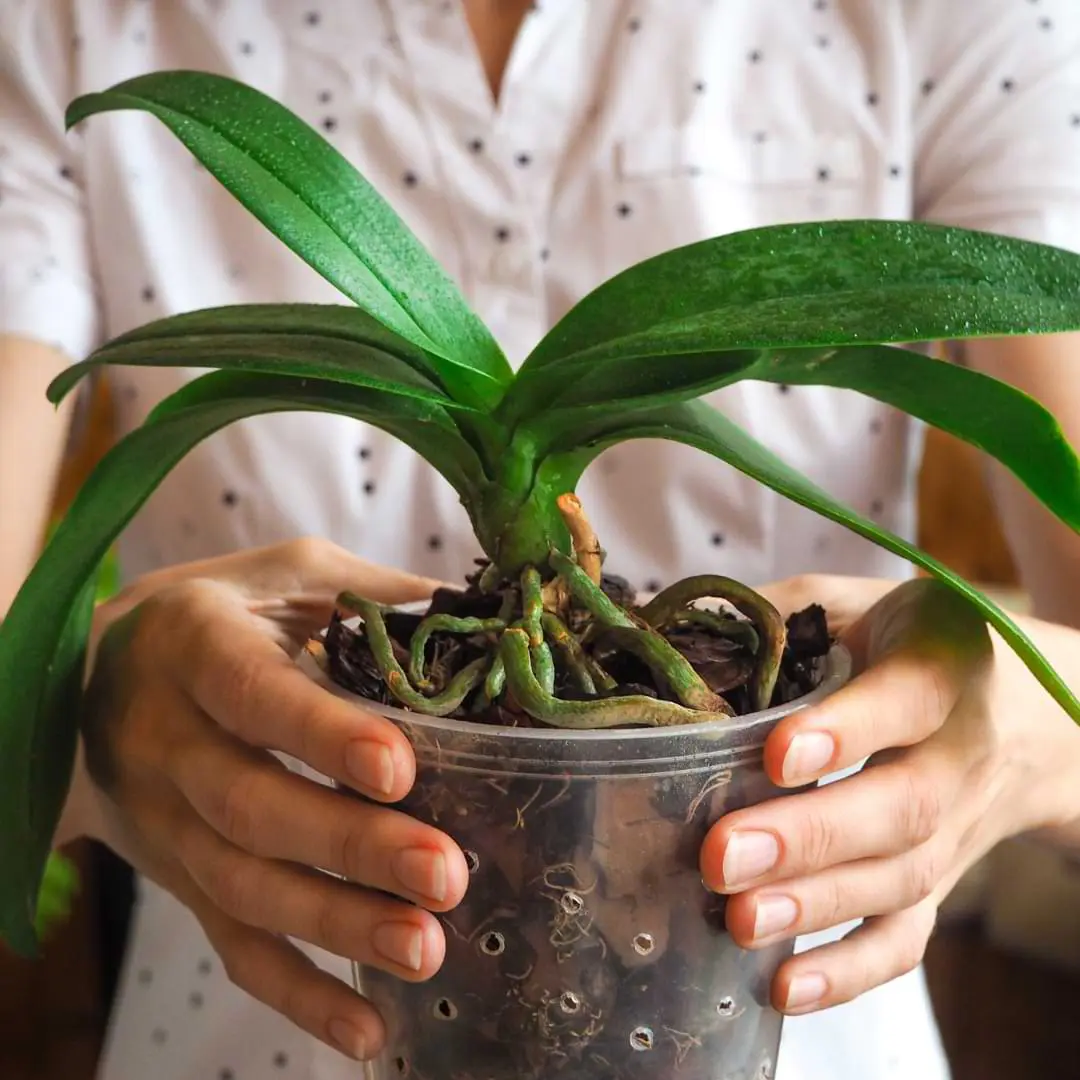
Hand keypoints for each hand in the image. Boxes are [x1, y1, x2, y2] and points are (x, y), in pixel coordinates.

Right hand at [74, 539, 469, 1060]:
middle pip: (251, 807)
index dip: (320, 733)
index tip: (399, 766)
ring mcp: (166, 822)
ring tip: (426, 948)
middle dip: (349, 846)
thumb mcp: (282, 575)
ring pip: (243, 888)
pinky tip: (369, 1028)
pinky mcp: (181, 880)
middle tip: (444, 874)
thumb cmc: (219, 615)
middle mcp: (166, 739)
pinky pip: (232, 946)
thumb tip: (477, 614)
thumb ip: (368, 593)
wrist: (91, 682)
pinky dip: (298, 994)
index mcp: (193, 646)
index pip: (252, 694)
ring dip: (336, 927)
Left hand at [699, 574, 1079, 1015]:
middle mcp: (957, 756)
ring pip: (899, 881)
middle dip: (809, 838)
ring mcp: (955, 831)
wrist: (1033, 720)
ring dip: (817, 908)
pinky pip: (908, 938)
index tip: (776, 752)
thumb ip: (783, 611)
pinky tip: (784, 986)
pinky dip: (851, 970)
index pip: (903, 700)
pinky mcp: (941, 883)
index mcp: (939, 670)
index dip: (845, 730)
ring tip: (737, 919)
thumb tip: (675, 632)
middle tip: (721, 856)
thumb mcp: (863, 605)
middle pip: (899, 809)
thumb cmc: (920, 649)